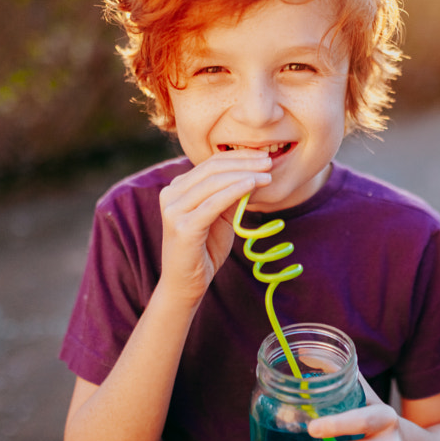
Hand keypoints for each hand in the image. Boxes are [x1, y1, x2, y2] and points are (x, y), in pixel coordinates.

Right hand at [157, 150, 271, 305]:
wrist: (186, 284)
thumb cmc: (204, 249)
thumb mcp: (220, 216)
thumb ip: (231, 195)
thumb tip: (255, 172)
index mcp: (177, 188)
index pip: (210, 164)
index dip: (238, 157)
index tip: (262, 156)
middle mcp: (170, 195)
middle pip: (212, 169)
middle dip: (244, 162)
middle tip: (268, 161)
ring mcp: (174, 210)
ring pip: (214, 183)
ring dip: (244, 175)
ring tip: (267, 174)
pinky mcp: (183, 227)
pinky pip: (214, 203)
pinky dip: (235, 191)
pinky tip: (252, 185)